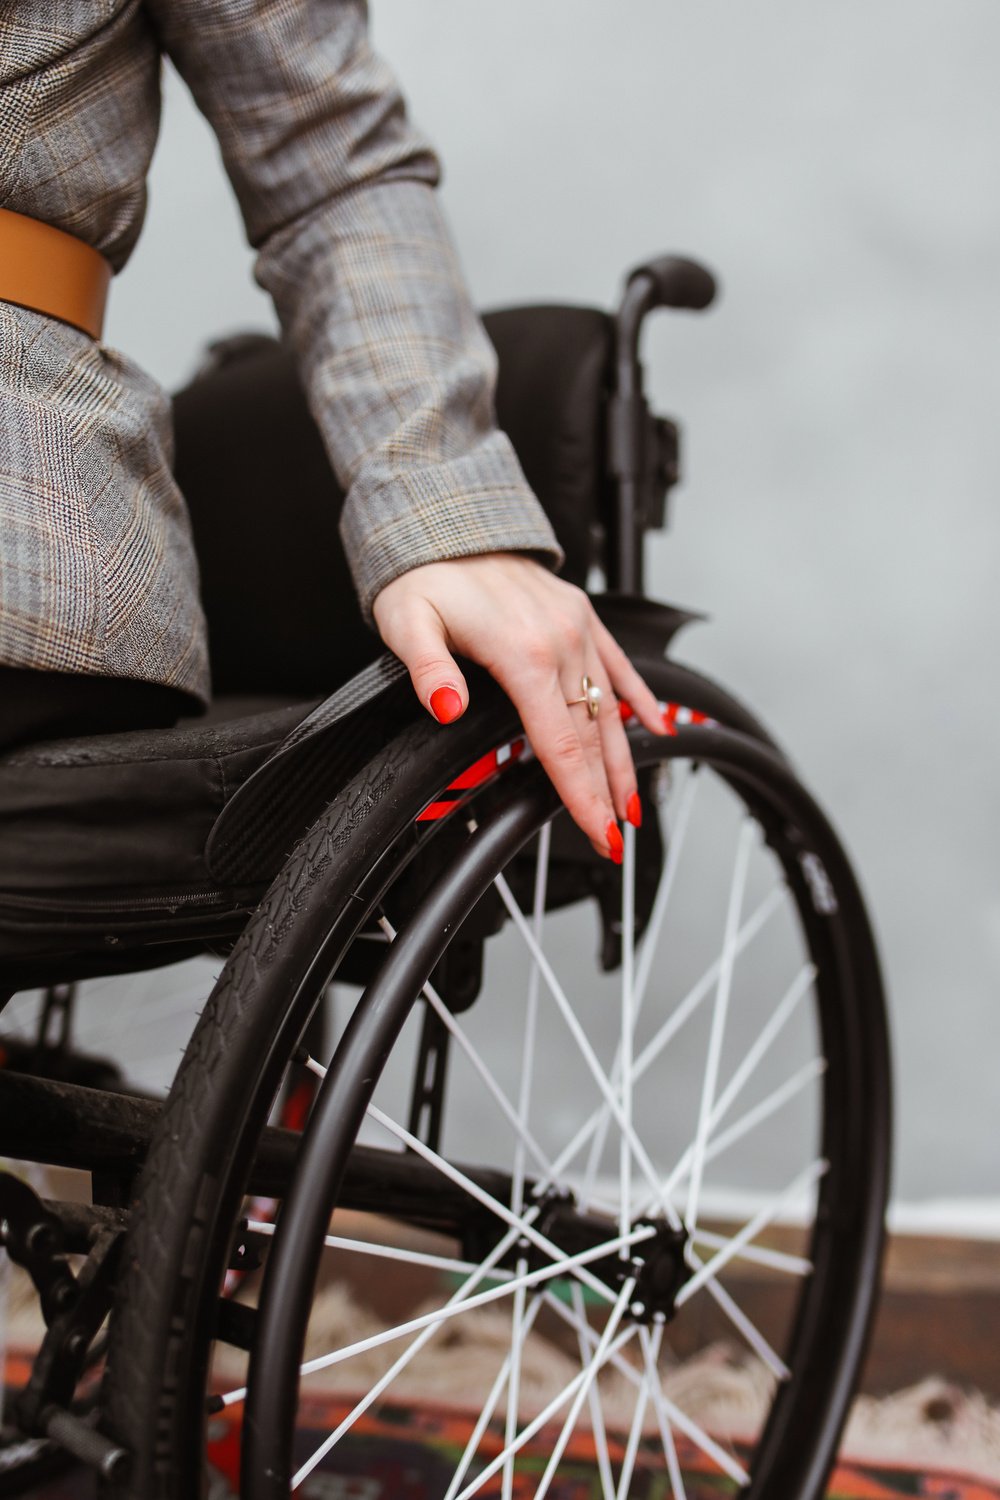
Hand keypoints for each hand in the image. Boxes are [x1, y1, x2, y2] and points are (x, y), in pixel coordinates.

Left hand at [372, 554, 666, 860]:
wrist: (447, 522)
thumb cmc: (425, 576)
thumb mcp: (408, 622)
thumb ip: (428, 670)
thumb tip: (447, 707)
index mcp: (523, 653)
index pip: (559, 744)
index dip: (580, 795)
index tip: (598, 832)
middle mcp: (560, 640)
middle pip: (591, 736)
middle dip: (606, 792)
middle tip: (617, 838)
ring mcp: (577, 628)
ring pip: (610, 708)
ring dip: (625, 760)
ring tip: (633, 804)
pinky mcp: (581, 617)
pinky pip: (619, 665)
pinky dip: (640, 700)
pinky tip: (657, 729)